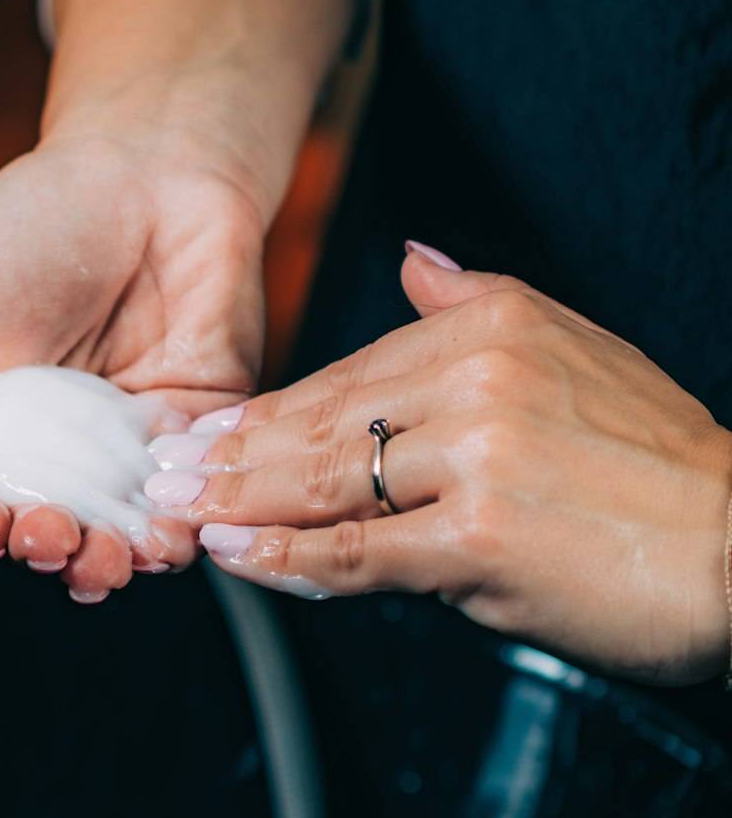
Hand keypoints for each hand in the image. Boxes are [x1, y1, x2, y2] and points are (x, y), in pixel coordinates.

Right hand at [0, 128, 265, 601]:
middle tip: (49, 536)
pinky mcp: (195, 433)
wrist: (150, 165)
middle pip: (39, 539)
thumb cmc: (30, 224)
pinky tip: (165, 533)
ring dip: (107, 564)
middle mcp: (49, 455)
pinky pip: (187, 501)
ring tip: (106, 557)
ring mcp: (123, 451)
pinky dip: (177, 531)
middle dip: (44, 554)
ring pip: (113, 540)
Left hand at [149, 246, 731, 685]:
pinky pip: (354, 551)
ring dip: (236, 502)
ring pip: (322, 482)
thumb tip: (413, 259)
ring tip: (179, 513)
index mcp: (492, 326)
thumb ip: (479, 303)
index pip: (349, 374)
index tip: (205, 434)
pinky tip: (236, 556)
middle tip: (162, 475)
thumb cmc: (655, 466)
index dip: (266, 411)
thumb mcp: (576, 349)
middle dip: (229, 455)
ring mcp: (474, 457)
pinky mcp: (475, 538)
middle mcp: (478, 378)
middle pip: (321, 423)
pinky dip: (285, 558)